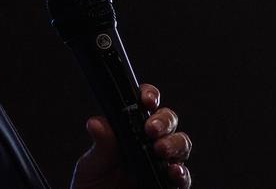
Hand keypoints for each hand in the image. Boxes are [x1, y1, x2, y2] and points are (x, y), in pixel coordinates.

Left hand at [70, 84, 191, 188]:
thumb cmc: (94, 185)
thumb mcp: (92, 164)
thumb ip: (100, 145)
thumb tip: (95, 123)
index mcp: (130, 129)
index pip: (145, 104)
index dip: (150, 96)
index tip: (146, 100)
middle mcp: (149, 142)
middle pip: (169, 120)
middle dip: (164, 120)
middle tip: (150, 129)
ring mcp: (161, 163)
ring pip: (181, 144)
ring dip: (174, 143)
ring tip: (160, 149)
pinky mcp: (168, 185)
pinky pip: (183, 177)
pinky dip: (182, 172)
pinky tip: (172, 171)